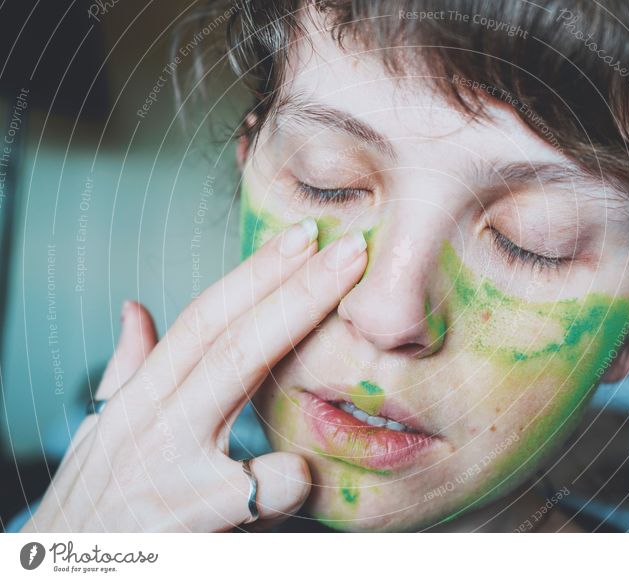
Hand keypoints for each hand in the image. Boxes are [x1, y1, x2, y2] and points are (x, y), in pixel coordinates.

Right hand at [21, 218, 367, 531]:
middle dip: (296, 289)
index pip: (204, 319)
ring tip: (357, 313)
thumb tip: (136, 308)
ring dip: (298, 347)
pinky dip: (292, 474)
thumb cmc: (94, 505)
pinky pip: (261, 489)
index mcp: (141, 398)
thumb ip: (130, 370)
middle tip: (349, 250)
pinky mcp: (190, 524)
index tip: (304, 238)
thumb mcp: (105, 432)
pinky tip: (310, 470)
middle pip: (233, 340)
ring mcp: (171, 472)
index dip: (256, 274)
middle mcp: (153, 423)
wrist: (62, 577)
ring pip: (239, 389)